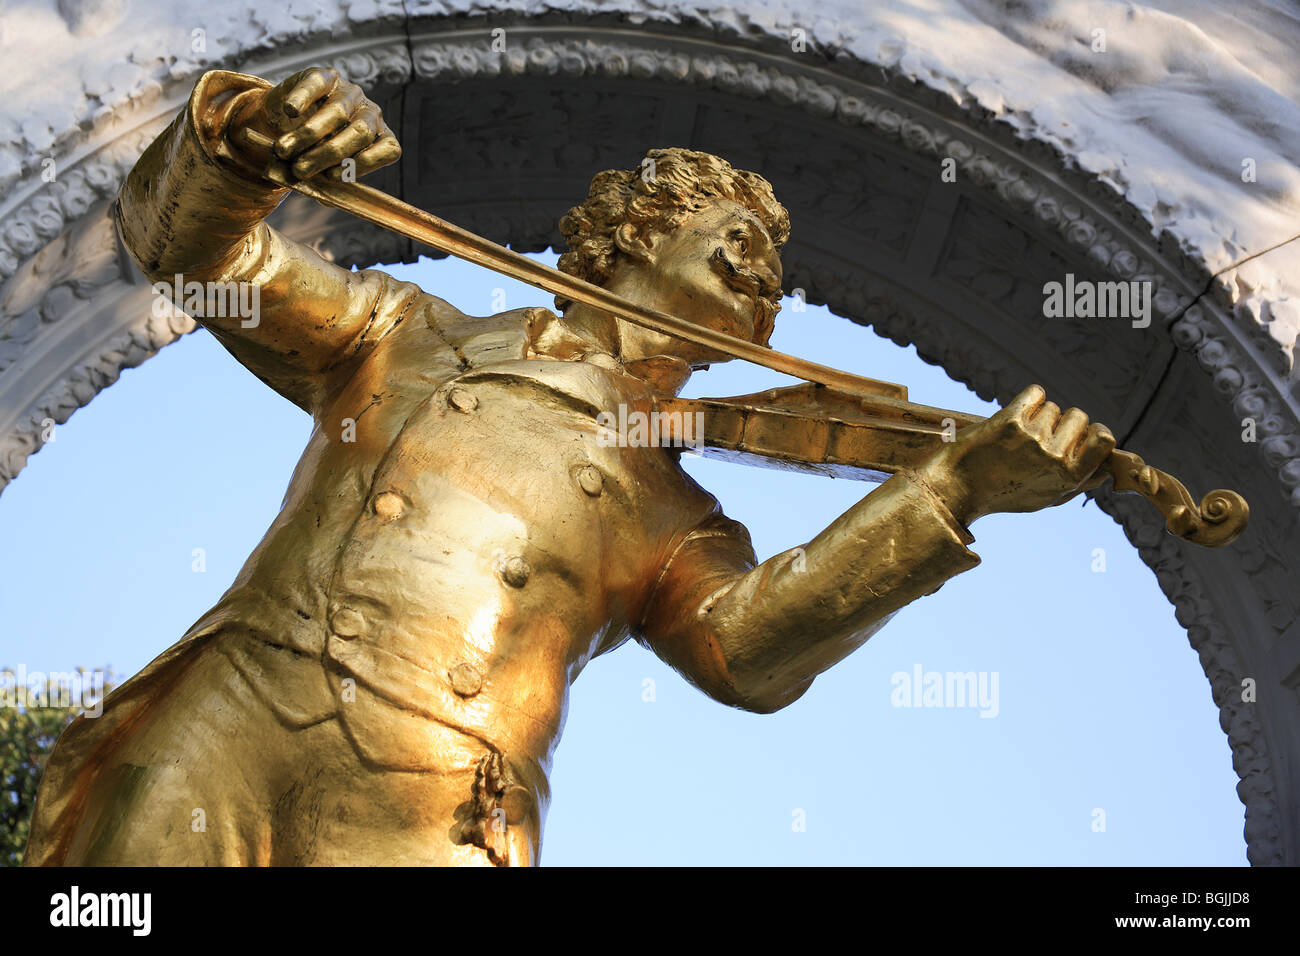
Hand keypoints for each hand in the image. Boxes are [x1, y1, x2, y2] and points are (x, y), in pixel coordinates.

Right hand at [231, 66, 400, 182]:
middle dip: (327, 154)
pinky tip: (290, 111)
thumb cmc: (313, 149)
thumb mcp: (324, 168)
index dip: (365, 164)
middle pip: (359, 133)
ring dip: (307, 135)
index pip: (388, 149)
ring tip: (283, 150)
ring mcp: (350, 92)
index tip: (331, 178)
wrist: (289, 117)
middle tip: (299, 170)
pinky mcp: (326, 75)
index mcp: (379, 137)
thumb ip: (326, 181)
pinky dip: (302, 98)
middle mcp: (370, 113)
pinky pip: (316, 85)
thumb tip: (320, 193)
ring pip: (337, 113)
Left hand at [915, 384, 1115, 524]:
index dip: (1094, 431)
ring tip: (1016, 436)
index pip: (1105, 439)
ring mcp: (1032, 438)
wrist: (955, 489)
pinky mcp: (1010, 422)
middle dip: (1062, 421)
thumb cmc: (1001, 493)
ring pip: (1052, 407)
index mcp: (1069, 477)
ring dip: (1038, 415)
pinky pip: (1034, 393)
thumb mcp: (1045, 498)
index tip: (1080, 433)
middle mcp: (1055, 457)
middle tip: (1039, 436)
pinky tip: (1015, 413)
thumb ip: (1077, 482)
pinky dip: (1028, 398)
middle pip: (1078, 416)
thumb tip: (1106, 468)